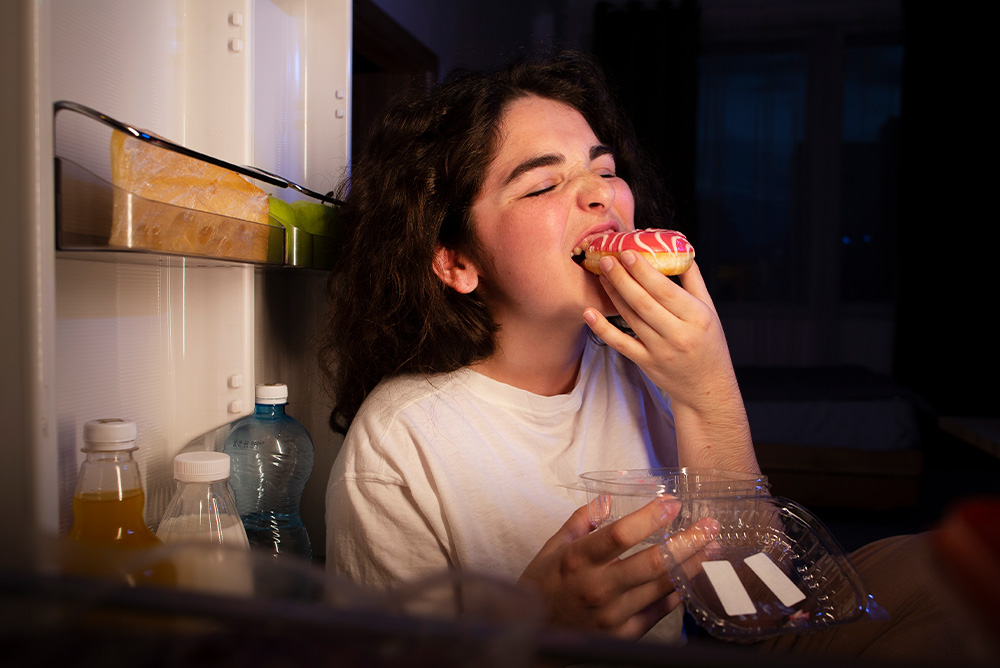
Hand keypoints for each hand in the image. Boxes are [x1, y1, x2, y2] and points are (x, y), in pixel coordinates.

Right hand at [518, 495, 718, 638]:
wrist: (534, 633)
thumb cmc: (542, 586)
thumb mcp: (552, 547)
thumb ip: (581, 521)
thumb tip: (606, 498)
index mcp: (578, 560)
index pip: (619, 535)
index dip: (649, 517)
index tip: (672, 503)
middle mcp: (597, 588)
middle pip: (651, 563)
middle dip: (686, 542)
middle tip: (709, 526)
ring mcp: (613, 615)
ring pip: (661, 587)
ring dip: (690, 566)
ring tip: (710, 548)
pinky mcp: (623, 635)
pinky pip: (659, 612)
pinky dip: (677, 593)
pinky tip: (691, 577)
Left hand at [583, 252, 755, 471]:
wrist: (706, 387)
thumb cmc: (709, 344)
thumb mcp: (709, 310)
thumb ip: (693, 281)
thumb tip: (679, 249)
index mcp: (697, 317)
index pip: (665, 290)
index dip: (643, 271)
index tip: (627, 252)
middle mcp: (678, 334)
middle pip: (643, 302)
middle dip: (622, 278)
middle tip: (606, 259)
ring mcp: (660, 351)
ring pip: (631, 318)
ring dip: (613, 295)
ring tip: (601, 275)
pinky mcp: (645, 363)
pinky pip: (620, 343)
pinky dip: (602, 328)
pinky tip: (589, 312)